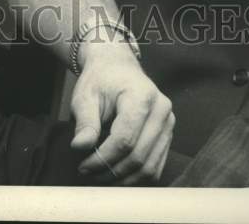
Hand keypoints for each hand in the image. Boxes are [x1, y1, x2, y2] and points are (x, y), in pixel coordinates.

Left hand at [70, 40, 174, 184]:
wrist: (117, 68)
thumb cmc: (101, 80)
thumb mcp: (86, 95)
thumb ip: (85, 121)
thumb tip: (80, 147)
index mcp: (141, 96)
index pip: (124, 139)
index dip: (103, 158)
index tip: (83, 166)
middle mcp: (161, 110)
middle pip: (138, 156)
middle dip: (111, 171)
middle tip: (89, 174)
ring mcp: (168, 124)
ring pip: (149, 167)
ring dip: (123, 179)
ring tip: (100, 176)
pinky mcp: (168, 136)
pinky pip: (155, 166)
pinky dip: (135, 177)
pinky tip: (116, 174)